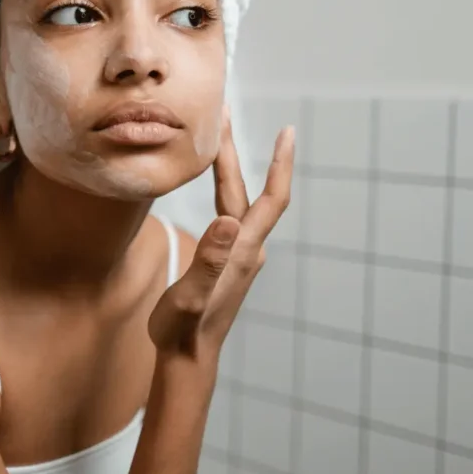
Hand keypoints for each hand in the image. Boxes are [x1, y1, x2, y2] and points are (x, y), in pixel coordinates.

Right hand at [148, 110, 294, 365]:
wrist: (188, 358)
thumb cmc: (183, 331)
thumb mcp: (190, 297)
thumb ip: (208, 261)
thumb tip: (225, 222)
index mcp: (242, 250)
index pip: (272, 198)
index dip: (281, 163)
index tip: (289, 129)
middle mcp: (246, 247)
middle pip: (247, 190)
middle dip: (235, 151)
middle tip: (223, 114)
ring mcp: (238, 254)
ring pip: (239, 200)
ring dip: (228, 168)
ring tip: (215, 138)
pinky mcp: (227, 260)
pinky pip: (230, 212)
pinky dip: (222, 188)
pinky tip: (212, 181)